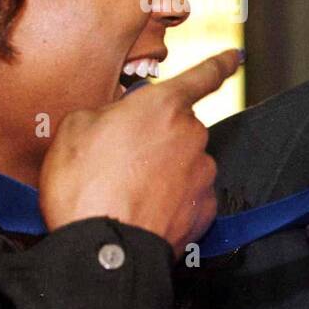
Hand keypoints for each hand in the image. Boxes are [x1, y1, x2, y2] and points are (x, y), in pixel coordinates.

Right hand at [39, 49, 242, 254]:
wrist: (103, 251)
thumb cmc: (85, 187)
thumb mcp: (74, 130)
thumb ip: (104, 113)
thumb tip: (112, 120)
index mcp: (163, 106)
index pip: (202, 76)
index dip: (220, 64)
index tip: (234, 57)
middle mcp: (191, 135)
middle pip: (178, 128)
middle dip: (155, 138)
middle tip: (119, 160)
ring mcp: (202, 174)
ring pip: (184, 162)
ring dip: (162, 171)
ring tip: (126, 191)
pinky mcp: (204, 210)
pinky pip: (188, 195)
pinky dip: (171, 200)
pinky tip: (143, 209)